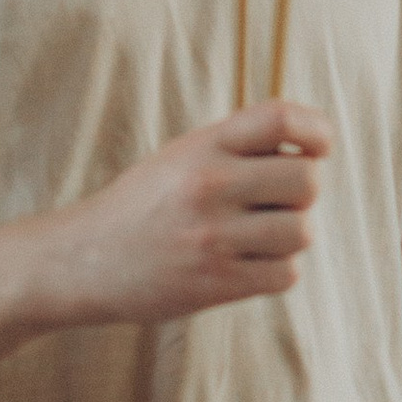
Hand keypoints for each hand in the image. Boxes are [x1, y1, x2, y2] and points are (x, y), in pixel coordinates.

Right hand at [46, 102, 328, 328]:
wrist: (83, 260)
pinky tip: (248, 265)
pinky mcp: (217, 283)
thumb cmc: (144, 207)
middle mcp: (209, 185)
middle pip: (307, 180)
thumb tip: (314, 152)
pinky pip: (286, 274)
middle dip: (303, 193)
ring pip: (302, 231)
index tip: (318, 147)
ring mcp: (213, 236)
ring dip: (290, 237)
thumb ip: (239, 148)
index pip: (280, 118)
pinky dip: (277, 271)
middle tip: (277, 203)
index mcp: (203, 146)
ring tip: (257, 238)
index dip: (316, 130)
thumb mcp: (181, 158)